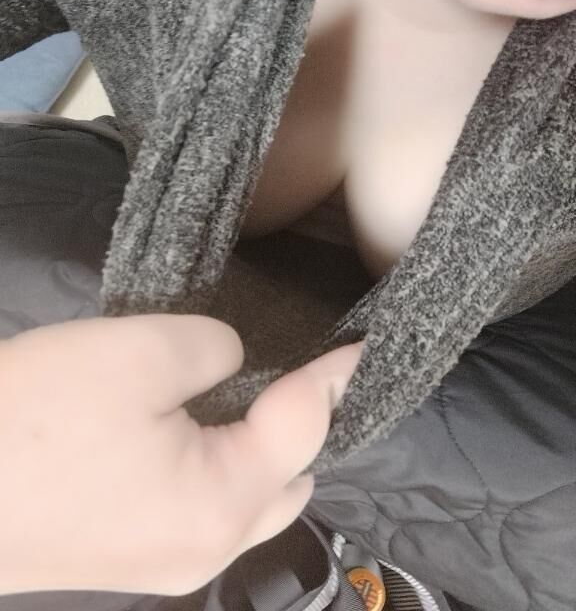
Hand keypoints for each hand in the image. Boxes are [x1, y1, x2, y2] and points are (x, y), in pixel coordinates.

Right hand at [0, 315, 360, 596]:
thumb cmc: (37, 418)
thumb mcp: (139, 354)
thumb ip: (215, 352)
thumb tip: (231, 367)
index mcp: (222, 502)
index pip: (306, 427)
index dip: (335, 377)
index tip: (361, 347)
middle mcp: (205, 547)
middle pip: (287, 480)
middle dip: (304, 423)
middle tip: (299, 369)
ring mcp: (162, 561)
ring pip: (245, 500)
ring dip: (261, 449)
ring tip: (254, 396)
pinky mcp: (125, 554)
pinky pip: (202, 506)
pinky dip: (219, 465)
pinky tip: (196, 428)